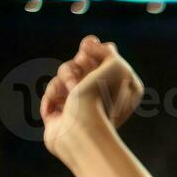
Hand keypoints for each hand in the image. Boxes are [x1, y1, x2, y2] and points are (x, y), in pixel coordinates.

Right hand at [40, 36, 143, 158]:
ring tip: (71, 90)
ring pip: (65, 76)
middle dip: (78, 64)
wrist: (81, 131)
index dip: (96, 51)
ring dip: (66, 77)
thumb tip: (92, 44)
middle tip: (82, 67)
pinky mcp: (61, 115)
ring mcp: (82, 106)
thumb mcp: (117, 67)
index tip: (89, 47)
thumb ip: (107, 52)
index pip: (107, 60)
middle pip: (83, 65)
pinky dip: (53, 95)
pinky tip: (58, 107)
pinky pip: (52, 93)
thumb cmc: (101, 99)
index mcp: (125, 88)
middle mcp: (104, 98)